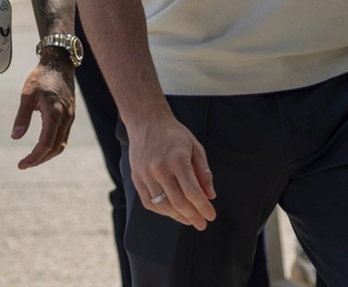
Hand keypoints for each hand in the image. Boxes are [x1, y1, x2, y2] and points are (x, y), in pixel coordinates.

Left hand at [12, 56, 75, 168]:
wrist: (59, 62)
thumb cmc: (42, 76)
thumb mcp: (27, 94)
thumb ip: (22, 116)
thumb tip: (15, 137)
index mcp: (55, 114)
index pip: (46, 145)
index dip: (34, 158)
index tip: (22, 164)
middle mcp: (66, 118)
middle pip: (56, 148)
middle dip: (40, 159)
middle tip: (24, 164)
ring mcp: (70, 117)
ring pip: (61, 144)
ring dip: (47, 154)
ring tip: (32, 158)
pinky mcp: (70, 114)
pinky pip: (63, 136)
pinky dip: (53, 145)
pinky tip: (42, 145)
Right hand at [128, 110, 216, 229]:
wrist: (147, 122)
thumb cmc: (173, 134)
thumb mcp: (195, 147)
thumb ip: (203, 172)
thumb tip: (210, 195)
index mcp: (177, 160)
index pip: (192, 191)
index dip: (203, 207)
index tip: (211, 216)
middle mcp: (160, 169)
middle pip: (178, 202)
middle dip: (193, 216)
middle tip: (202, 224)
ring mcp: (146, 175)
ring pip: (163, 205)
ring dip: (178, 217)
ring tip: (189, 220)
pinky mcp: (137, 178)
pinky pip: (149, 203)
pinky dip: (162, 211)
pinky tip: (172, 212)